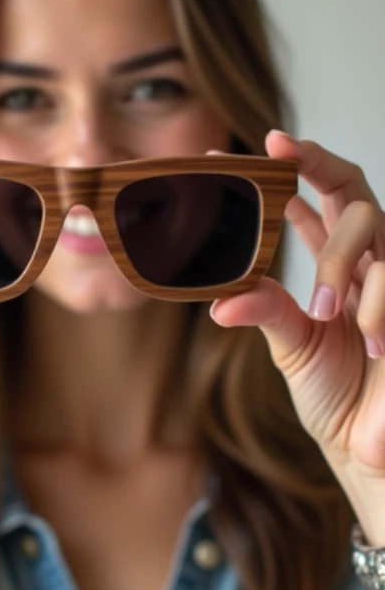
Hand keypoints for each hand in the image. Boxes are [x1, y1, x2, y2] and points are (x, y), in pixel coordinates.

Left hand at [209, 130, 384, 543]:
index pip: (315, 203)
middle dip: (317, 163)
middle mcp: (365, 264)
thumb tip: (220, 300)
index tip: (256, 146)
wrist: (367, 444)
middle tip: (279, 152)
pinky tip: (371, 338)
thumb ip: (264, 311)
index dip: (292, 169)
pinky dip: (377, 305)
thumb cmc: (333, 391)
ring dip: (337, 262)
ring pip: (373, 225)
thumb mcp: (291, 345)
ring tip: (321, 311)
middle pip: (351, 191)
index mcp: (335, 267)